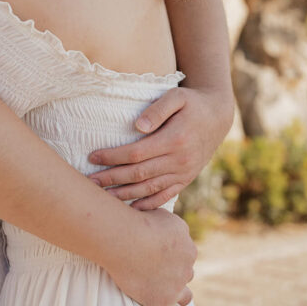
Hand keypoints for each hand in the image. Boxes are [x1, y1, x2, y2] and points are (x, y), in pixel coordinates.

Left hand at [88, 86, 233, 209]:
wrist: (218, 117)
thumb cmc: (192, 103)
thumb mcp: (177, 96)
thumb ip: (157, 110)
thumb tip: (137, 126)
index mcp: (174, 139)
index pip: (136, 153)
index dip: (112, 157)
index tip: (92, 157)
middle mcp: (179, 160)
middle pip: (138, 174)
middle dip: (111, 179)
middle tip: (89, 183)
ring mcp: (183, 173)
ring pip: (149, 188)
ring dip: (124, 195)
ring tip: (103, 198)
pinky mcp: (186, 179)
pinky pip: (165, 196)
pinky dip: (148, 204)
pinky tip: (131, 209)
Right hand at [108, 207, 195, 305]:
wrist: (127, 240)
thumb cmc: (139, 222)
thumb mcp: (162, 214)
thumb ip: (170, 224)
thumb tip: (170, 230)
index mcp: (188, 246)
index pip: (185, 252)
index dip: (174, 253)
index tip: (161, 251)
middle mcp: (187, 267)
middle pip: (186, 272)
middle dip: (177, 272)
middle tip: (161, 270)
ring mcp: (176, 286)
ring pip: (185, 293)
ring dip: (182, 293)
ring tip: (177, 296)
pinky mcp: (163, 301)